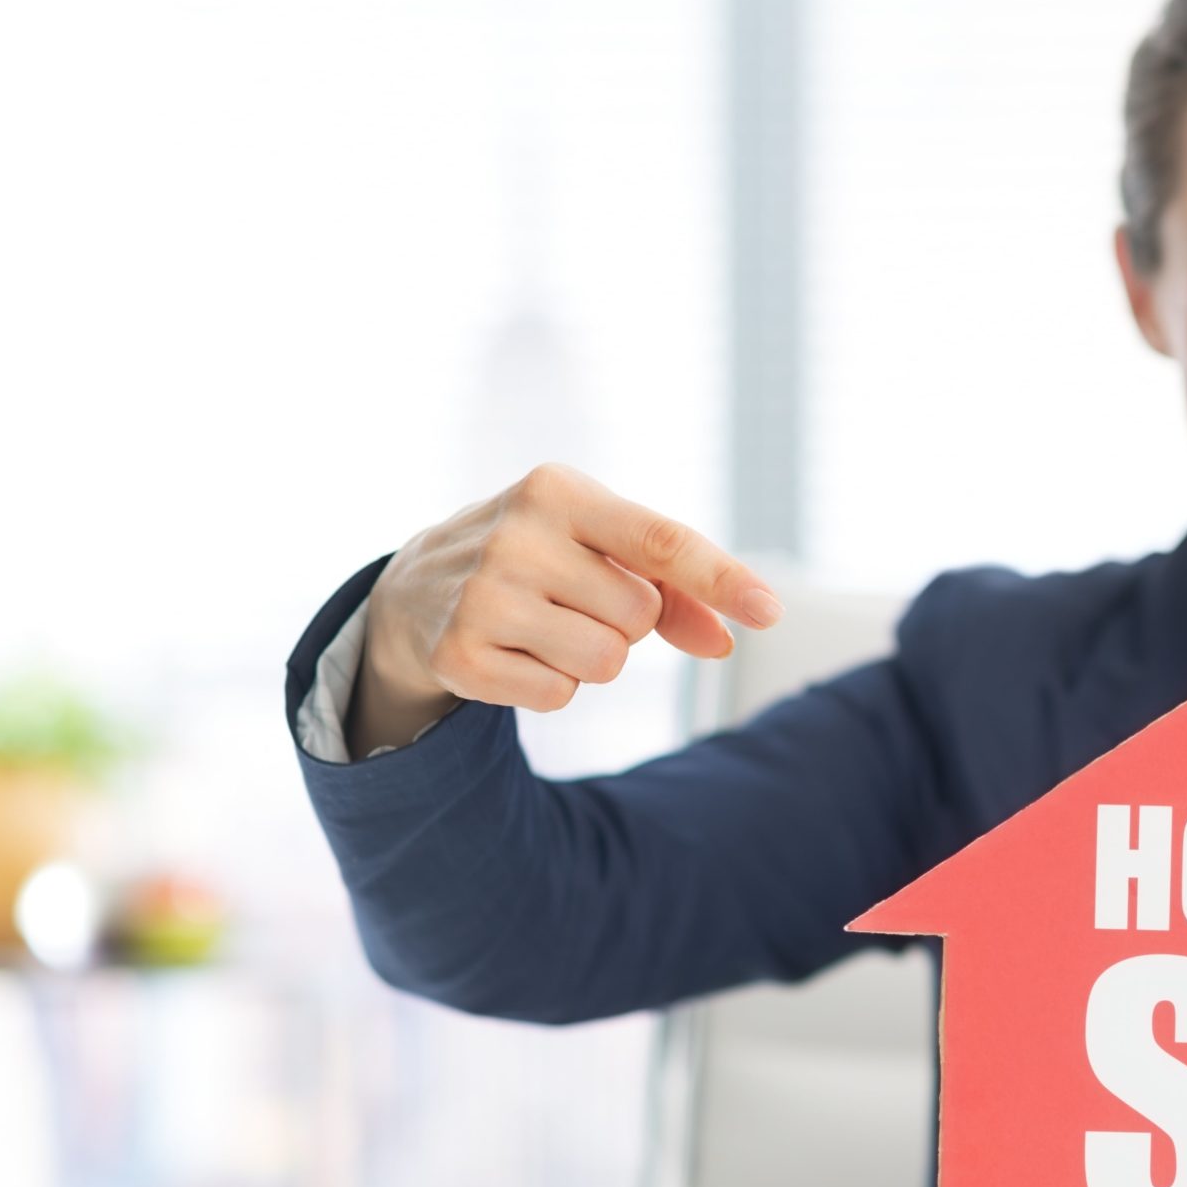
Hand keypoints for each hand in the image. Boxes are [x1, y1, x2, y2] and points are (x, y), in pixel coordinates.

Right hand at [356, 462, 781, 744]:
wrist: (416, 589)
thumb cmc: (540, 560)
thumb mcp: (600, 549)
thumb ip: (673, 590)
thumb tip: (725, 640)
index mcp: (558, 490)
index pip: (659, 540)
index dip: (721, 578)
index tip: (769, 611)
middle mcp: (516, 534)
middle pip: (639, 615)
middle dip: (625, 622)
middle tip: (573, 601)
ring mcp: (482, 595)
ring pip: (606, 661)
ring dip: (592, 658)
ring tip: (545, 626)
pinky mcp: (460, 654)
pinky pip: (559, 696)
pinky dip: (551, 685)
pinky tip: (514, 652)